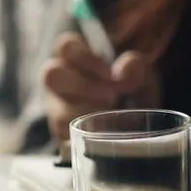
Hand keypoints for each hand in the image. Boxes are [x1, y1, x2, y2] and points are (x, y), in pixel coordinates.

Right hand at [42, 33, 159, 140]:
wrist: (133, 130)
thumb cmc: (131, 93)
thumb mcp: (140, 77)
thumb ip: (136, 68)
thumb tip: (126, 71)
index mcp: (73, 60)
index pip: (66, 46)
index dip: (85, 57)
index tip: (110, 73)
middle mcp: (59, 84)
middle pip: (50, 75)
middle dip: (83, 86)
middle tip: (111, 96)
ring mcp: (57, 112)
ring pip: (59, 114)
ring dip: (90, 117)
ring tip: (114, 120)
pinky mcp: (62, 139)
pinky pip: (66, 143)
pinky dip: (90, 143)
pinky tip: (106, 141)